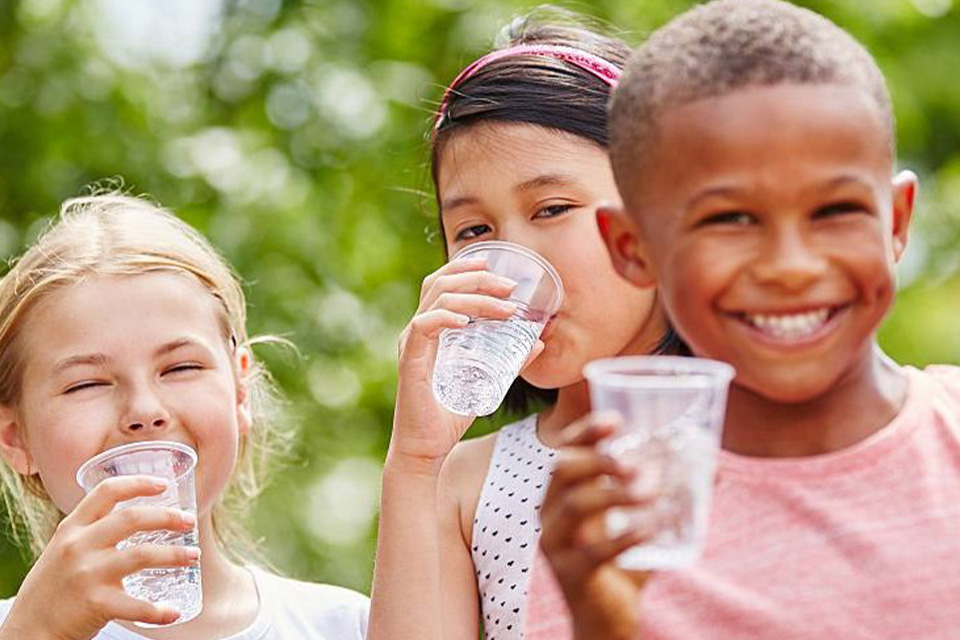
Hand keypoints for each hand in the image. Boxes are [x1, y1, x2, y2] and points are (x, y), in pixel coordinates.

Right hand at [1, 476, 199, 639]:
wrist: (28, 630)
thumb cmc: (56, 586)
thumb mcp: (65, 548)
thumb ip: (94, 531)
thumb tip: (141, 516)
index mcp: (72, 528)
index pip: (107, 492)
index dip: (139, 483)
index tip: (164, 484)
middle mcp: (78, 546)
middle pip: (132, 518)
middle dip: (167, 517)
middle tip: (189, 521)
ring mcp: (87, 574)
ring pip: (141, 554)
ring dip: (174, 555)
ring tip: (193, 556)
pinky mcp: (95, 604)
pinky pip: (136, 605)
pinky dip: (159, 610)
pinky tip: (173, 612)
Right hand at [391, 257, 539, 471]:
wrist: (427, 449)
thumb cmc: (449, 416)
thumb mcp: (488, 381)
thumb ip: (509, 360)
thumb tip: (537, 341)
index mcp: (432, 329)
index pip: (442, 283)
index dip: (465, 267)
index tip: (494, 263)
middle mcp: (418, 331)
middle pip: (440, 282)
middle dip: (477, 276)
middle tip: (509, 285)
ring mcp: (412, 344)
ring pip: (438, 299)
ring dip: (474, 296)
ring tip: (504, 306)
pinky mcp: (410, 361)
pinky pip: (424, 326)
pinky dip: (446, 317)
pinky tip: (467, 320)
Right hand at [539, 414, 653, 639]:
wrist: (607, 618)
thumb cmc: (623, 560)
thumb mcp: (640, 520)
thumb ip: (669, 493)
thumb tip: (715, 465)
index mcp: (562, 493)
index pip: (565, 450)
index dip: (586, 431)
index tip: (616, 420)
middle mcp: (551, 513)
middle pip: (562, 469)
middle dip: (599, 459)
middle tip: (635, 463)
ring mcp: (557, 544)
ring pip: (575, 504)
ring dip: (616, 493)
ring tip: (652, 492)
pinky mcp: (573, 573)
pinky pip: (595, 550)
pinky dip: (627, 535)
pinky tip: (652, 528)